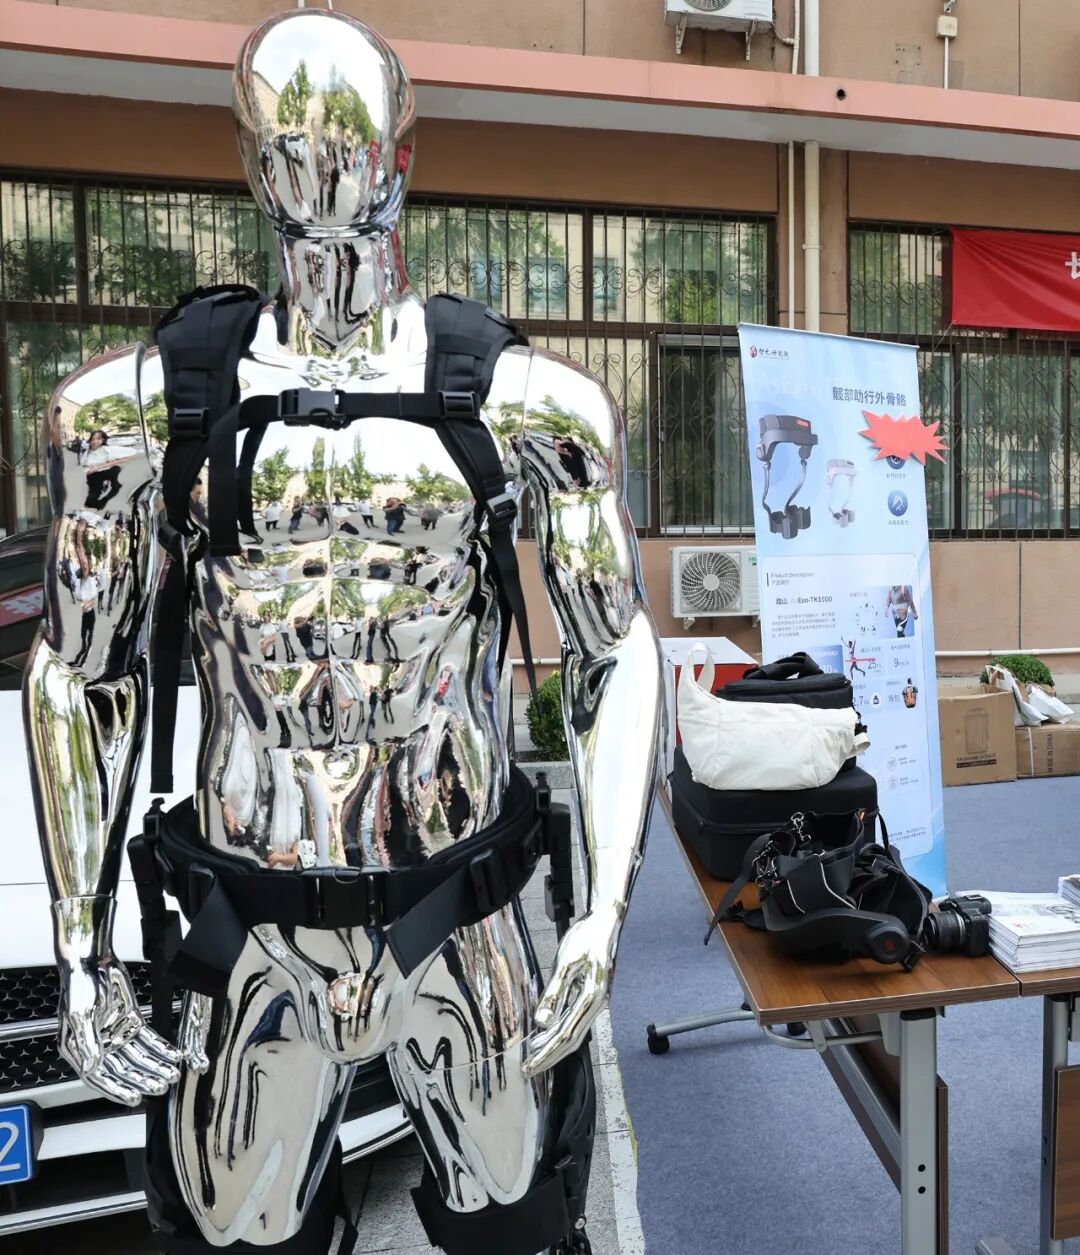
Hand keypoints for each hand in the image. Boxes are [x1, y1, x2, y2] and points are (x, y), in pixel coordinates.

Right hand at [58, 956, 183, 1106]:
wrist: (92, 961)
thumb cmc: (79, 986)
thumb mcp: (80, 1015)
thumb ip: (87, 1043)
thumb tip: (92, 1067)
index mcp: (81, 1049)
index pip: (100, 1077)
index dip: (117, 1090)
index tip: (134, 1098)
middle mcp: (100, 1045)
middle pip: (124, 1069)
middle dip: (143, 1080)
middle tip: (161, 1087)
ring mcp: (118, 1034)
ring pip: (140, 1057)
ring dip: (156, 1067)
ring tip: (171, 1075)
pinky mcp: (132, 1021)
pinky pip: (149, 1039)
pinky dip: (162, 1048)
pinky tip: (173, 1055)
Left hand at [522, 909, 618, 1079]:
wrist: (605, 921)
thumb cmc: (586, 937)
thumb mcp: (565, 963)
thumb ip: (555, 993)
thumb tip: (542, 1022)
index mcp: (592, 998)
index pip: (566, 1035)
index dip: (547, 1054)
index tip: (530, 1067)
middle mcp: (597, 1004)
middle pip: (572, 1039)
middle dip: (549, 1056)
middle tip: (528, 1069)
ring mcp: (596, 1000)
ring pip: (574, 1030)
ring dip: (554, 1044)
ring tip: (533, 1055)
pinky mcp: (591, 994)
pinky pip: (575, 1018)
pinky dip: (560, 1029)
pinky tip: (546, 1031)